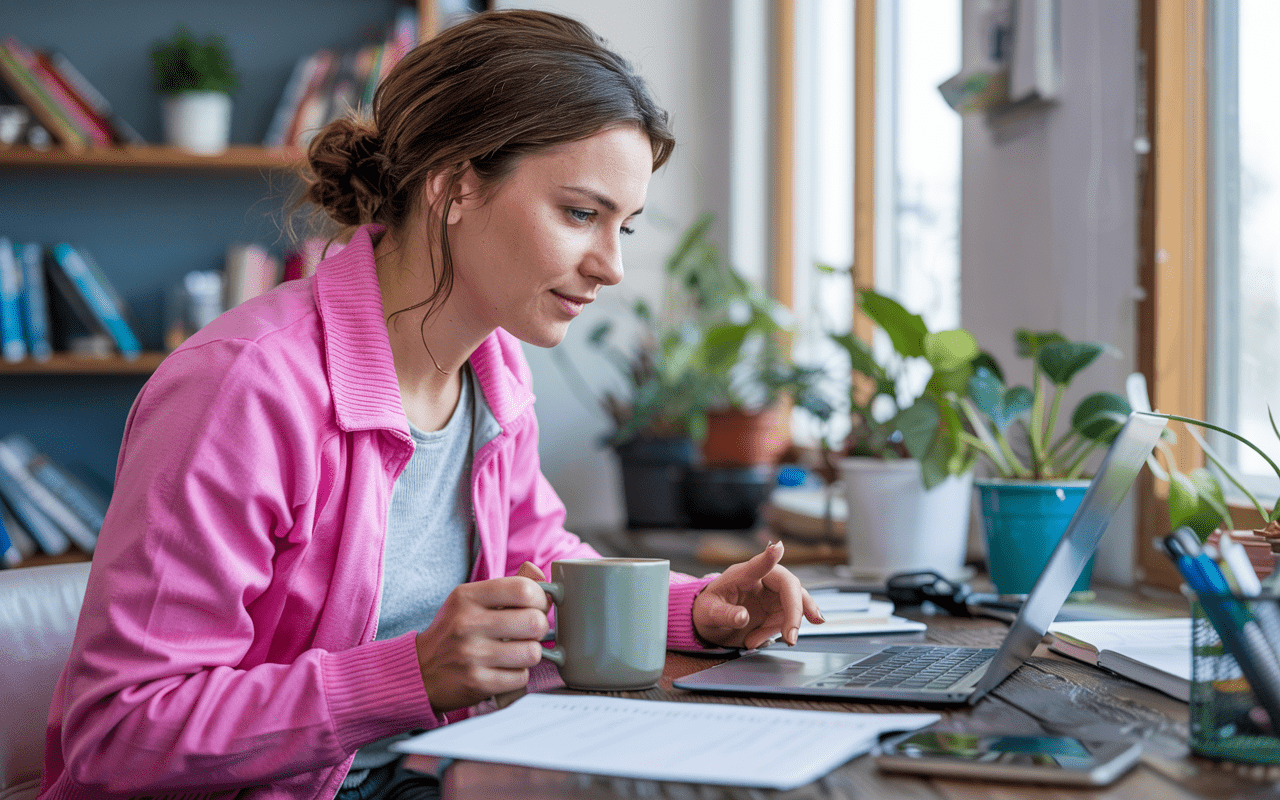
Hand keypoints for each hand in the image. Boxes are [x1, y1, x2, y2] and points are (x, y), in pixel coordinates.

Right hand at [414, 562, 549, 712]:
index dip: (541, 599)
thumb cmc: (455, 631)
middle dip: (540, 628)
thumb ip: (509, 586)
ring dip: (530, 654)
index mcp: (467, 596)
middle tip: (529, 632)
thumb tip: (540, 575)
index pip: (523, 589)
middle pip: (534, 622)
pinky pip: (520, 677)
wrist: (420, 671)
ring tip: (516, 652)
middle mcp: (467, 623)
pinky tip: (504, 669)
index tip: (537, 606)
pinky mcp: (476, 682)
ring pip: (532, 652)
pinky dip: (518, 675)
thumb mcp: (473, 600)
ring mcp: (470, 655)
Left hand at [692, 541, 823, 649]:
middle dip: (795, 611)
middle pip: (790, 586)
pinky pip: (789, 619)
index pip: (758, 564)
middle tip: (790, 637)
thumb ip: (724, 614)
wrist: (712, 622)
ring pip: (795, 604)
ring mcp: (773, 594)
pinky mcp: (778, 608)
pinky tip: (759, 639)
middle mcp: (763, 580)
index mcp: (742, 575)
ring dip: (787, 625)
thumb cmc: (709, 610)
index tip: (778, 547)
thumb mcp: (709, 613)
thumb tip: (743, 617)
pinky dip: (782, 632)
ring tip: (753, 641)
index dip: (769, 557)